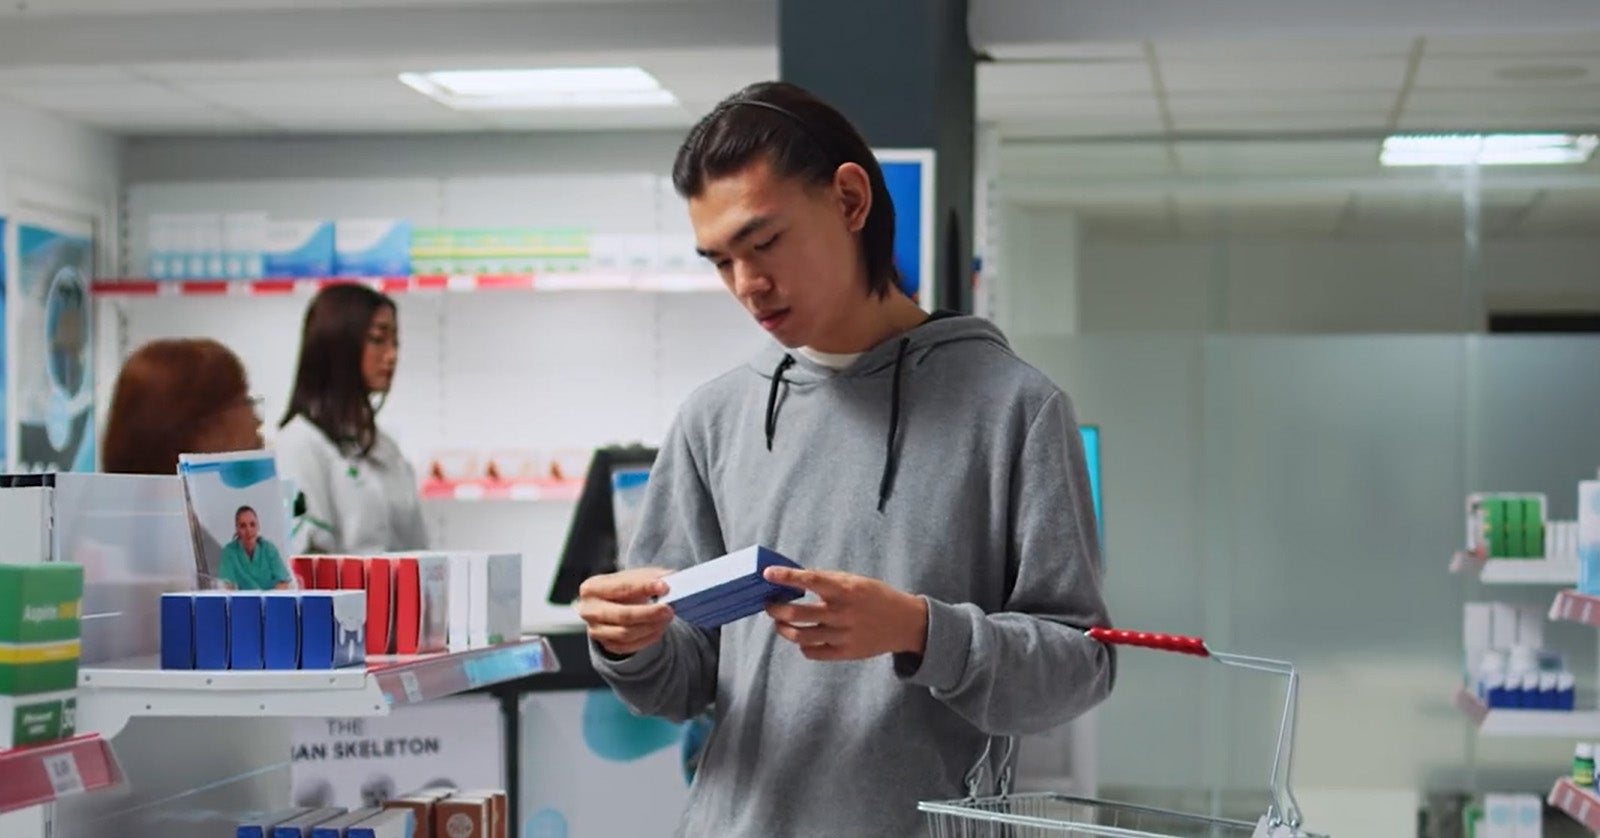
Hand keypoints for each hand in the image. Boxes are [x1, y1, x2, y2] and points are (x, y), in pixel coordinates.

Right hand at [577, 568, 674, 655]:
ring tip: (666, 618)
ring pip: (626, 633)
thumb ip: (651, 576)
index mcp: (592, 588)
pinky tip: (659, 628)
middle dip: (648, 613)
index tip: (664, 587)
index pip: (621, 587)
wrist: (614, 606)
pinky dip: (648, 638)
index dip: (644, 587)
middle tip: (668, 609)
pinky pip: (629, 646)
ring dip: (651, 626)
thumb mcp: (635, 576)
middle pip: (622, 615)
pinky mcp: (606, 644)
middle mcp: (589, 610)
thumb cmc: (625, 588)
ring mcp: (596, 630)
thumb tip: (671, 580)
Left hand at [762, 567, 928, 661]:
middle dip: (775, 609)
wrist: (905, 623)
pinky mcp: (845, 653)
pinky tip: (802, 637)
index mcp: (846, 590)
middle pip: (797, 614)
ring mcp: (844, 635)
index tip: (768, 574)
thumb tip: (794, 578)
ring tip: (779, 622)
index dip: (787, 577)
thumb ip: (827, 581)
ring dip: (782, 628)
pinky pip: (812, 652)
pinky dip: (801, 645)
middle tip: (769, 603)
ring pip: (800, 636)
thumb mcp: (855, 581)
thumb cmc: (875, 597)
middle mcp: (843, 613)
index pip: (811, 581)